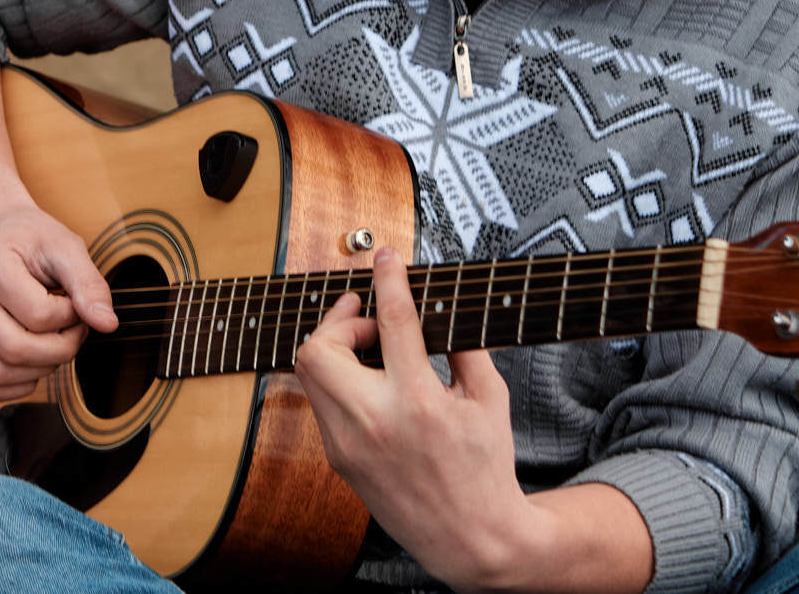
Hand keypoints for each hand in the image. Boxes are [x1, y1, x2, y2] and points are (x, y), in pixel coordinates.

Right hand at [0, 202, 117, 401]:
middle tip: (73, 330)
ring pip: (0, 374)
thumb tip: (107, 324)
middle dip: (60, 349)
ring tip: (54, 343)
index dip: (70, 316)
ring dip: (41, 370)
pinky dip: (18, 385)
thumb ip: (88, 283)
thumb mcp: (65, 246)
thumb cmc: (29, 238)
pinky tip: (34, 360)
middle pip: (16, 350)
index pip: (38, 314)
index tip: (75, 304)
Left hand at [295, 248, 543, 590]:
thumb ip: (463, 344)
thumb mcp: (489, 399)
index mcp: (419, 404)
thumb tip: (439, 301)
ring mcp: (348, 444)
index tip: (386, 257)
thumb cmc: (485, 468)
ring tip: (370, 349)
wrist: (470, 540)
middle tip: (369, 319)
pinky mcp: (337, 459)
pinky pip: (321, 401)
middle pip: (319, 347)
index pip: (392, 322)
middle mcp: (374, 423)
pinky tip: (368, 382)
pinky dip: (338, 380)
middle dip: (339, 319)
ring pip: (309, 372)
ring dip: (334, 347)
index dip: (388, 280)